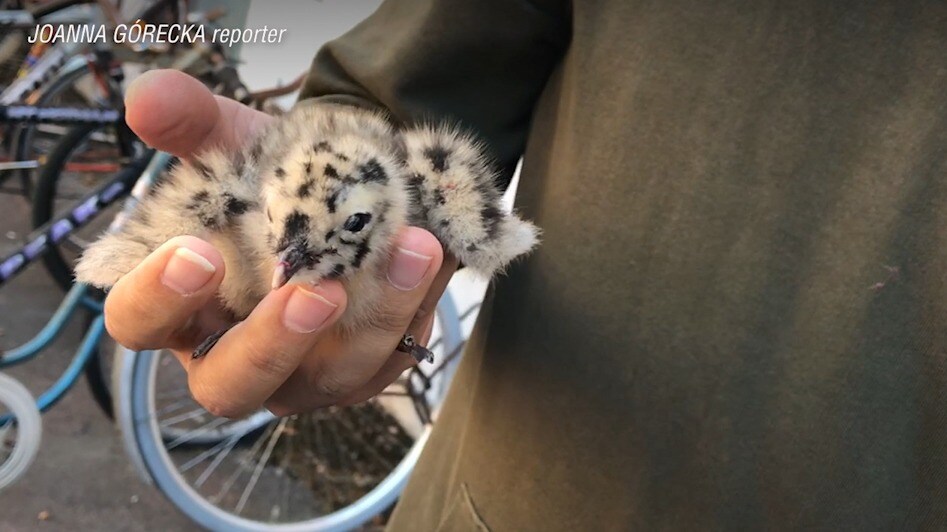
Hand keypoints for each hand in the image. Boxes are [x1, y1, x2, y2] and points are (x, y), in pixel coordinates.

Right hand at [106, 69, 457, 416]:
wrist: (347, 183)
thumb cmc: (270, 177)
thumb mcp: (232, 140)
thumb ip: (190, 119)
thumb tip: (147, 99)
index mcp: (180, 303)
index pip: (137, 322)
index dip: (157, 299)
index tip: (199, 253)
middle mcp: (233, 353)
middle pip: (230, 386)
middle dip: (273, 344)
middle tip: (316, 290)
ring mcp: (302, 373)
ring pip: (330, 379)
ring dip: (376, 318)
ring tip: (414, 249)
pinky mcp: (363, 370)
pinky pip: (391, 357)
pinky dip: (417, 307)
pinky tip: (434, 255)